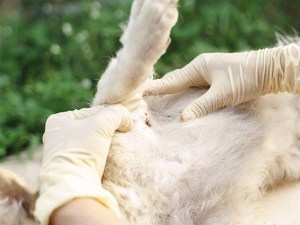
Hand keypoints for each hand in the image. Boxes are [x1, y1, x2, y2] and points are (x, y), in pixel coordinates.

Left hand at [35, 105, 132, 224]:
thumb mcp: (102, 124)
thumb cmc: (83, 149)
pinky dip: (98, 154)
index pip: (92, 112)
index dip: (110, 116)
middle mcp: (56, 135)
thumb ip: (116, 114)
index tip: (124, 124)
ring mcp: (61, 152)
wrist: (72, 185)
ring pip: (91, 141)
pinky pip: (88, 154)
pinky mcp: (68, 167)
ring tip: (115, 146)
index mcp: (58, 119)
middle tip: (121, 133)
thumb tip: (128, 120)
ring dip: (104, 142)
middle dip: (107, 130)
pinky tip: (107, 157)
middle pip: (91, 126)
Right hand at [144, 43, 299, 119]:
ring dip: (174, 91)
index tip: (141, 92)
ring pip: (184, 83)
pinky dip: (185, 94)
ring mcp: (206, 72)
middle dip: (162, 89)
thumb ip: (201, 106)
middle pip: (175, 80)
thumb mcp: (223, 94)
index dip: (156, 88)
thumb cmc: (245, 79)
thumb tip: (182, 119)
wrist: (269, 70)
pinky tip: (182, 101)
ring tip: (160, 101)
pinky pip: (194, 87)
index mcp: (198, 67)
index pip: (172, 81)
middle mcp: (200, 68)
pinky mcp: (213, 78)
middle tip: (147, 99)